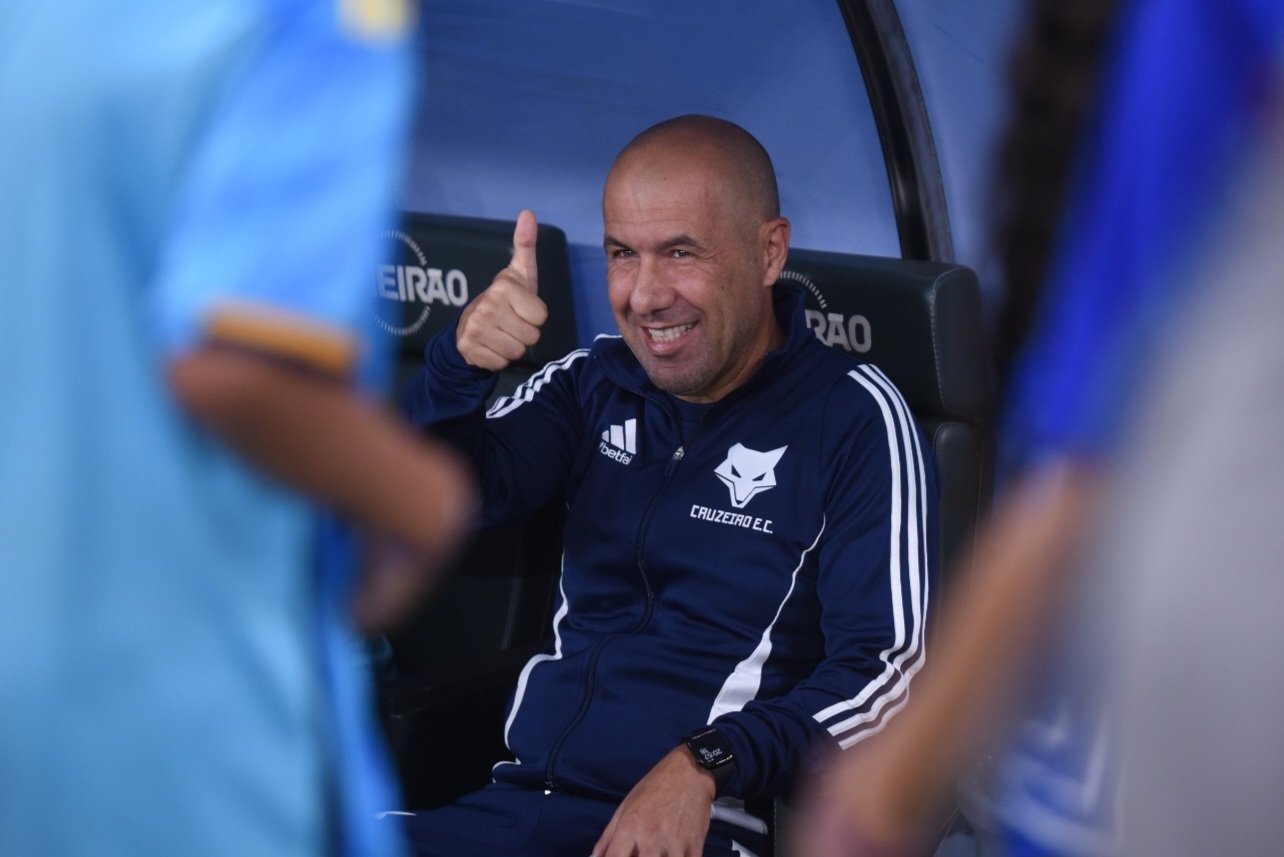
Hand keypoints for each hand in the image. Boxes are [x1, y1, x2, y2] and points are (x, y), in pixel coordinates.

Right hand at [456, 209, 547, 370]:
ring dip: (513, 346)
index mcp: (503, 287)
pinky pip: (501, 363)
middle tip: (511, 323)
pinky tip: (491, 345)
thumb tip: (528, 213)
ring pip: (517, 351)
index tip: (521, 309)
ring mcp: (476, 329)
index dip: (535, 316)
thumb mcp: (519, 272)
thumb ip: (525, 245)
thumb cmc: (504, 299)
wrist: (469, 325)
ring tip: (502, 333)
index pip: (541, 316)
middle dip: (525, 333)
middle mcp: (487, 306)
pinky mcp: (470, 350)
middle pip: (532, 336)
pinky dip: (498, 359)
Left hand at [592, 746, 715, 856]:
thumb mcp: (625, 806)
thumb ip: (608, 837)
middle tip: (640, 855)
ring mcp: (674, 843)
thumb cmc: (655, 787)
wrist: (690, 771)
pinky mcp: (695, 846)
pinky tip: (675, 855)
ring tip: (658, 855)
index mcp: (629, 827)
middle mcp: (650, 837)